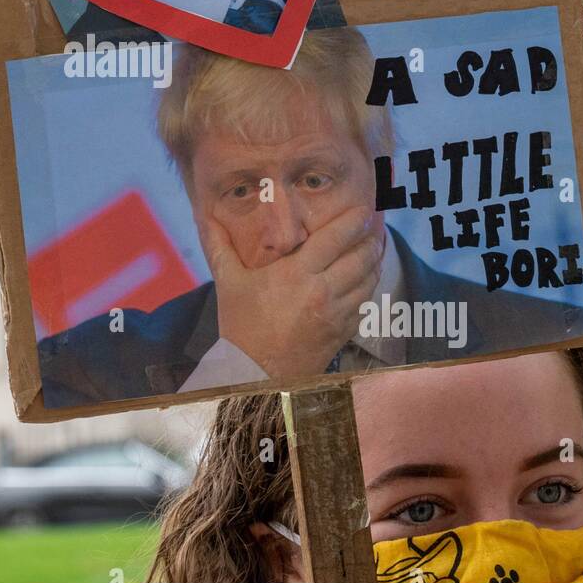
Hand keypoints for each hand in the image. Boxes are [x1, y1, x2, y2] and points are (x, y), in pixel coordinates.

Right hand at [197, 206, 384, 380]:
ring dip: (375, 258)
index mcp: (296, 274)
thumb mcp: (227, 282)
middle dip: (371, 236)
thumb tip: (205, 215)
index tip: (363, 207)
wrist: (255, 375)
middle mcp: (323, 291)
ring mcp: (336, 313)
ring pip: (369, 279)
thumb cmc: (240, 326)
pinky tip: (369, 276)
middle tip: (376, 221)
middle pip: (360, 256)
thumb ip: (219, 245)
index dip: (354, 220)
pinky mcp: (343, 332)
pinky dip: (371, 285)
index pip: (336, 238)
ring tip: (376, 244)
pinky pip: (366, 302)